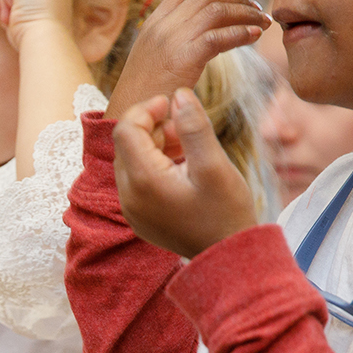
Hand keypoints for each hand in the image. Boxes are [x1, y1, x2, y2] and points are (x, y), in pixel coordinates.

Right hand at [108, 0, 268, 115]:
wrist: (127, 117)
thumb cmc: (145, 94)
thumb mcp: (155, 59)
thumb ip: (175, 42)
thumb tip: (205, 35)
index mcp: (153, 23)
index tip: (237, 0)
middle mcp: (161, 26)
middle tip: (257, 11)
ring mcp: (171, 40)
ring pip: (216, 10)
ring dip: (245, 14)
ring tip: (263, 23)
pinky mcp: (182, 59)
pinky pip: (217, 37)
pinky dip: (241, 33)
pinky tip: (254, 37)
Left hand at [113, 89, 259, 258]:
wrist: (227, 258)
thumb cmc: (226, 212)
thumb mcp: (214, 165)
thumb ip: (194, 127)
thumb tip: (178, 94)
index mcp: (143, 181)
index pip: (125, 128)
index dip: (147, 109)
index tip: (172, 104)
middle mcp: (128, 196)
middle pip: (125, 144)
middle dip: (151, 127)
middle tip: (183, 129)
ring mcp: (131, 210)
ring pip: (130, 161)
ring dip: (153, 146)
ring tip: (186, 148)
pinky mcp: (139, 218)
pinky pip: (136, 181)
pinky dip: (153, 165)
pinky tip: (181, 168)